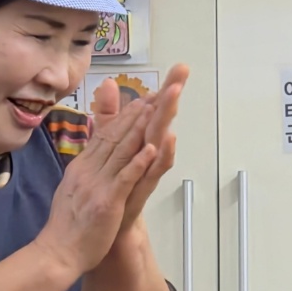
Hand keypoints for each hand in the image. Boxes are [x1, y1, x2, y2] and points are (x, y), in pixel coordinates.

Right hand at [34, 97, 156, 275]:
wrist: (58, 253)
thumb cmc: (68, 226)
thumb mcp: (73, 188)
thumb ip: (84, 168)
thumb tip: (91, 153)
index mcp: (81, 167)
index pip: (104, 135)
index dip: (123, 116)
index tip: (140, 99)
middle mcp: (88, 171)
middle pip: (114, 136)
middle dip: (135, 114)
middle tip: (154, 94)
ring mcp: (97, 185)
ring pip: (121, 151)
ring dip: (139, 129)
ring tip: (155, 109)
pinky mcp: (107, 202)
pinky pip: (125, 178)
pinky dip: (138, 162)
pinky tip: (151, 149)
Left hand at [93, 64, 188, 230]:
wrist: (110, 223)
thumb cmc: (114, 184)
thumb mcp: (108, 143)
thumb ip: (109, 115)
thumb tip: (109, 84)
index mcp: (139, 140)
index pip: (153, 108)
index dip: (164, 87)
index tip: (179, 67)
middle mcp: (148, 151)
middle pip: (161, 117)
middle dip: (172, 94)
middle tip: (183, 72)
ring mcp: (148, 168)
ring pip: (160, 138)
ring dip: (167, 116)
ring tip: (175, 93)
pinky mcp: (144, 185)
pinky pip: (156, 167)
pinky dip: (163, 153)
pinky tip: (168, 137)